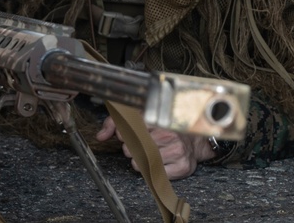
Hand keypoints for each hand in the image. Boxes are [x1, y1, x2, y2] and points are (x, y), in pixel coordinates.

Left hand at [96, 117, 216, 179]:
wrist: (194, 141)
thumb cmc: (164, 129)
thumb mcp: (139, 119)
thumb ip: (116, 124)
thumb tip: (100, 136)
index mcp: (157, 118)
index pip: (129, 128)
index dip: (123, 134)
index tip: (125, 134)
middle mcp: (169, 133)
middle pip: (134, 148)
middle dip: (130, 149)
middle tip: (138, 145)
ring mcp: (177, 150)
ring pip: (143, 163)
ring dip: (140, 161)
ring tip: (148, 154)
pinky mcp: (183, 166)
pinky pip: (157, 174)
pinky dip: (153, 171)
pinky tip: (158, 163)